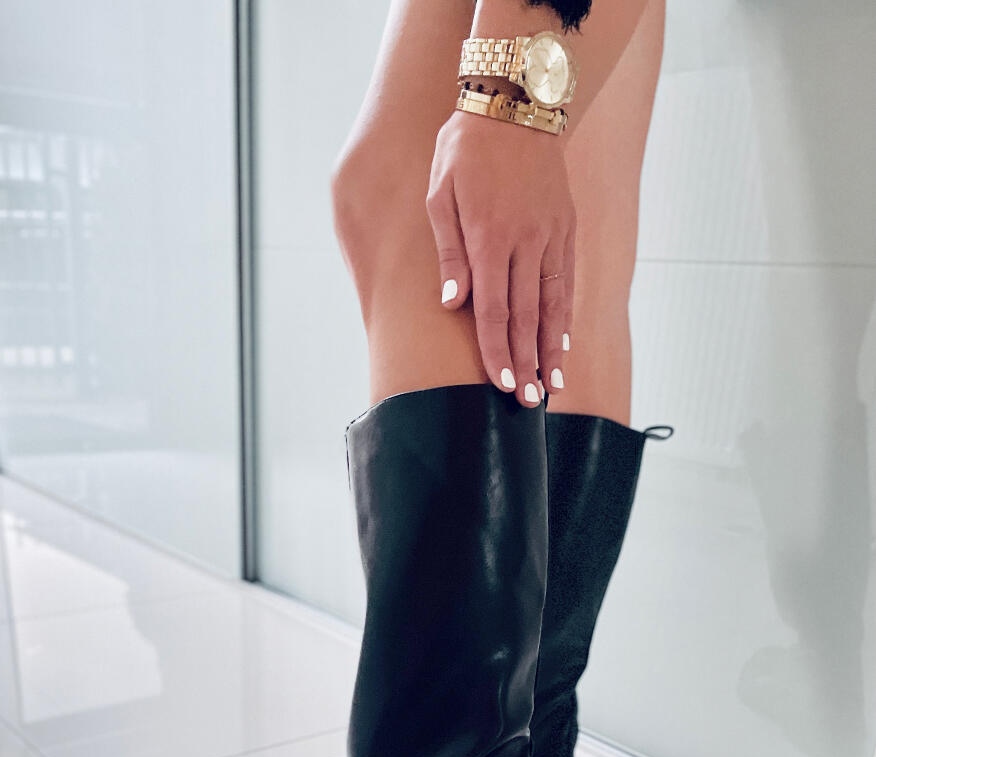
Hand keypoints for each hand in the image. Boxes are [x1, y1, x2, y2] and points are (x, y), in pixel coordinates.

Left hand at [427, 108, 574, 407]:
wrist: (515, 104)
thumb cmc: (466, 149)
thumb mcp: (440, 194)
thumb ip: (449, 253)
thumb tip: (452, 303)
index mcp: (489, 238)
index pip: (494, 310)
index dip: (497, 352)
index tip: (501, 386)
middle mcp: (525, 242)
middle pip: (526, 317)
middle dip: (527, 363)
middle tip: (530, 402)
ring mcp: (551, 236)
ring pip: (552, 304)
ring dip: (551, 349)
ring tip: (553, 384)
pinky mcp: (565, 228)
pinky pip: (566, 280)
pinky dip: (564, 315)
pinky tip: (562, 342)